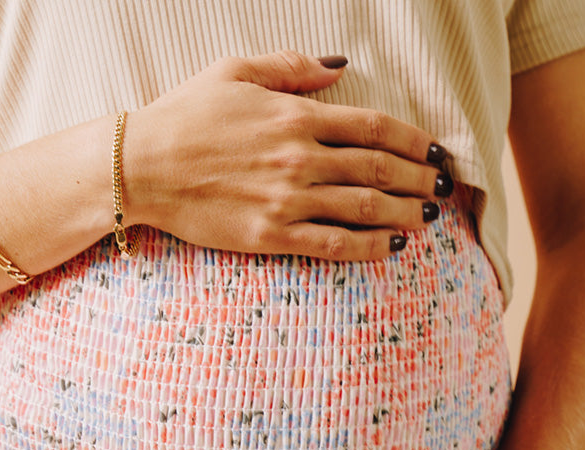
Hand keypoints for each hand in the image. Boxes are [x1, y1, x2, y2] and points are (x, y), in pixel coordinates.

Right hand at [125, 51, 450, 260]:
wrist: (142, 166)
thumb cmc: (184, 115)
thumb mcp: (236, 71)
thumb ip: (292, 68)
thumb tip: (339, 67)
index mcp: (296, 114)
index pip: (372, 126)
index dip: (412, 140)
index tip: (435, 150)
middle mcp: (300, 157)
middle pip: (377, 169)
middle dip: (418, 179)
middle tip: (441, 188)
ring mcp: (287, 199)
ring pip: (364, 208)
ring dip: (404, 213)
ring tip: (428, 218)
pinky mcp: (272, 235)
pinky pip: (333, 244)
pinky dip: (369, 247)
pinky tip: (393, 248)